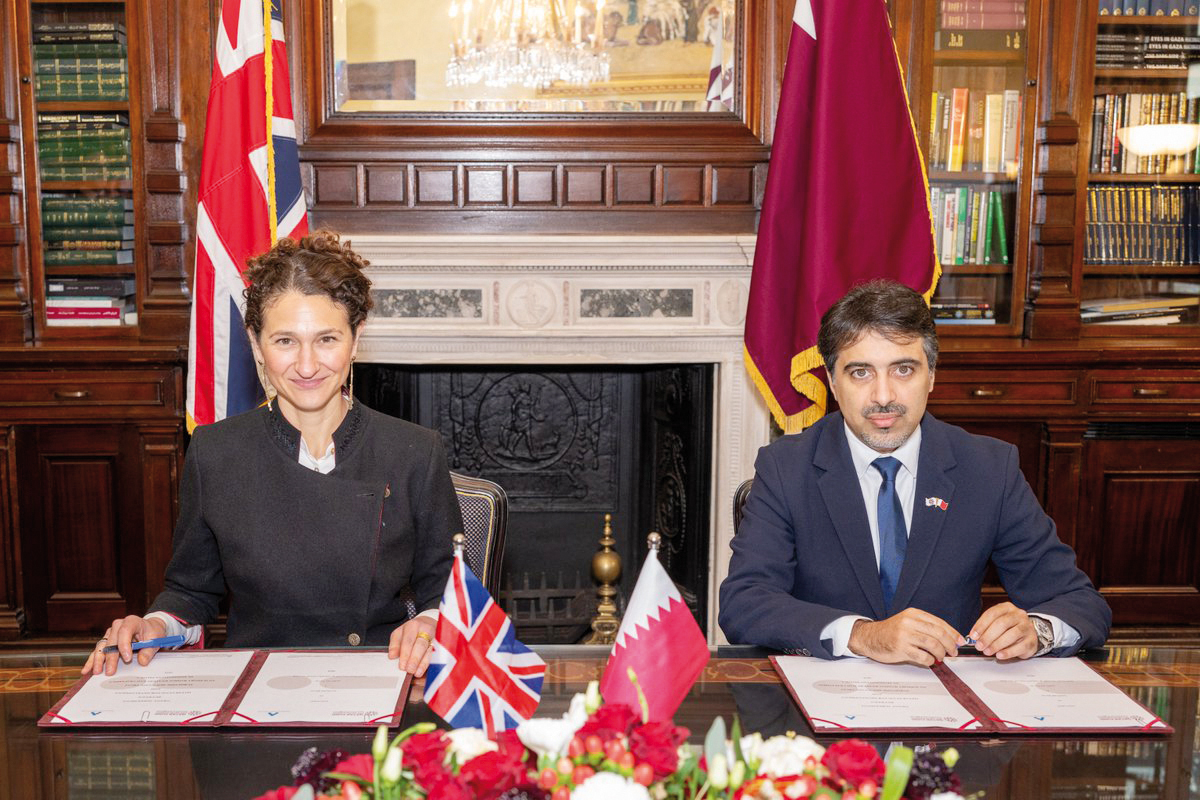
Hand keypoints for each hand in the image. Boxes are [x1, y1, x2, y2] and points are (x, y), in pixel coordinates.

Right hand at [81, 615, 168, 676]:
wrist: (149, 628)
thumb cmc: (152, 632)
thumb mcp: (156, 639)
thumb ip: (149, 651)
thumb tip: (142, 662)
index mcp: (131, 621)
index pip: (125, 631)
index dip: (124, 645)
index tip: (127, 658)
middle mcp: (118, 625)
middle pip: (111, 642)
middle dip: (110, 658)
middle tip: (110, 671)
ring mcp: (110, 633)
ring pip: (101, 646)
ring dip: (98, 660)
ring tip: (97, 672)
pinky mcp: (106, 641)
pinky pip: (97, 651)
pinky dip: (92, 660)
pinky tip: (86, 670)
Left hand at [388, 615, 436, 676]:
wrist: (428, 624)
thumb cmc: (412, 632)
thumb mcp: (400, 634)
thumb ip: (395, 644)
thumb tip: (392, 656)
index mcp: (413, 626)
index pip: (408, 641)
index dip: (405, 654)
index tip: (402, 666)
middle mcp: (425, 629)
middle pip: (420, 645)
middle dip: (414, 659)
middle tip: (409, 670)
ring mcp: (436, 636)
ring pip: (430, 650)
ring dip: (423, 663)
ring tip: (417, 673)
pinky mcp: (442, 643)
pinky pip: (437, 655)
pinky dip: (430, 664)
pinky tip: (426, 671)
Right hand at [847, 608, 964, 665]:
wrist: (870, 637)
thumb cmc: (891, 632)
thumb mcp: (908, 622)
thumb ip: (925, 627)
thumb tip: (950, 638)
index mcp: (913, 614)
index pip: (939, 623)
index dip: (953, 633)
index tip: (960, 641)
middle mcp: (909, 622)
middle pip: (938, 633)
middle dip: (950, 645)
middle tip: (953, 652)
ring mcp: (904, 635)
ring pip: (933, 645)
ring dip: (941, 654)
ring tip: (941, 658)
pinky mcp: (900, 648)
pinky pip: (922, 657)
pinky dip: (930, 661)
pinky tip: (929, 661)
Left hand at [970, 602, 1037, 660]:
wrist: (1028, 634)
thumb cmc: (1008, 628)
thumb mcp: (996, 623)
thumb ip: (986, 628)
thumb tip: (974, 637)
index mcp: (1007, 607)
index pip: (992, 613)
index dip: (981, 625)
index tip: (973, 636)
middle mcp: (1019, 615)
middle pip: (1002, 624)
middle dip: (988, 636)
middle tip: (979, 646)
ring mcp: (1027, 627)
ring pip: (1012, 634)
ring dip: (997, 644)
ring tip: (987, 651)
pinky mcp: (1032, 640)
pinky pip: (1020, 646)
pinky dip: (1008, 652)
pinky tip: (1000, 655)